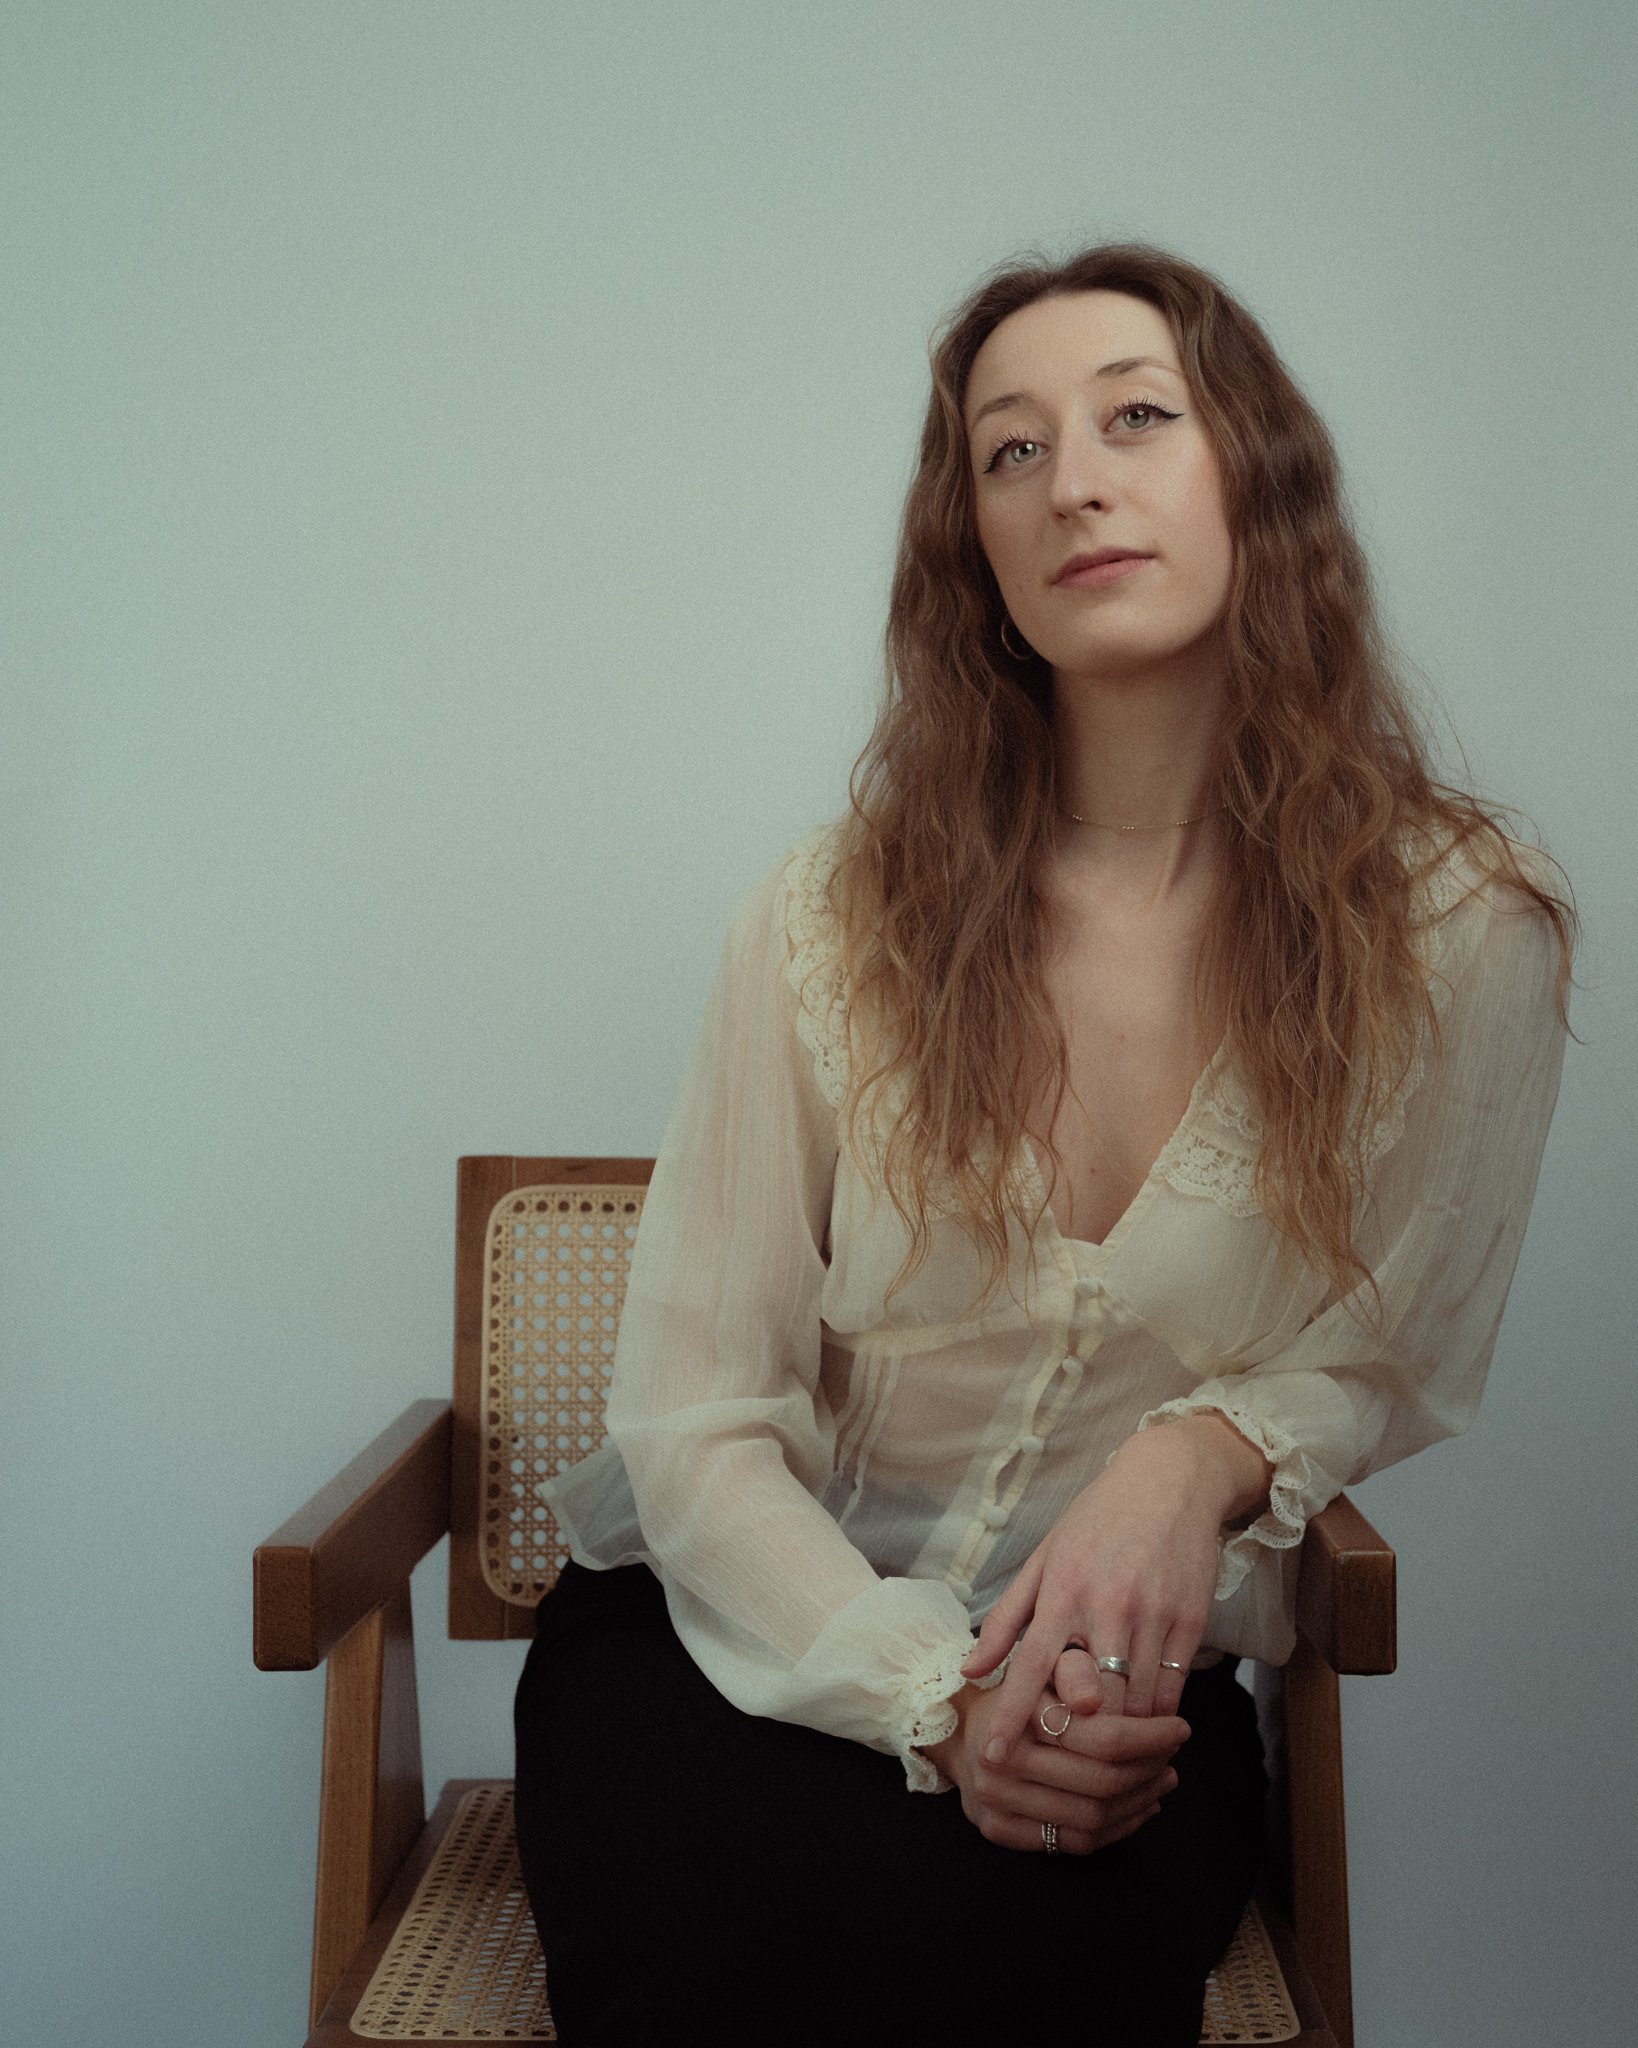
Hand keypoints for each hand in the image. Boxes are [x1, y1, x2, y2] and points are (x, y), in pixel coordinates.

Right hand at [923, 1677, 1186, 1854]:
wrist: (963, 1728)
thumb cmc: (1021, 1692)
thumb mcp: (1046, 1665)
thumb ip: (1074, 1670)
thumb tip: (1094, 1699)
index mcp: (1018, 1715)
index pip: (1102, 1738)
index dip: (1150, 1737)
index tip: (1180, 1729)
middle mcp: (1001, 1762)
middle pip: (1101, 1782)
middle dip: (1149, 1770)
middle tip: (1173, 1755)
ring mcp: (997, 1801)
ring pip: (1091, 1817)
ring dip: (1139, 1802)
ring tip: (1163, 1778)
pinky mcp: (998, 1832)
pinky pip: (1073, 1842)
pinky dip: (1116, 1828)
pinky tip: (1137, 1806)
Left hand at [961, 1414, 1271, 1759]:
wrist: (1170, 1482)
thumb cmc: (1096, 1521)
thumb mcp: (1044, 1558)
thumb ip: (1006, 1617)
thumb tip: (970, 1669)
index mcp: (1063, 1588)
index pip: (1031, 1665)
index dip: (1012, 1715)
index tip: (994, 1755)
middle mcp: (1107, 1604)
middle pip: (1091, 1699)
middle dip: (1074, 1740)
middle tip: (1058, 1768)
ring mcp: (1153, 1614)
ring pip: (1135, 1703)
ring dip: (1119, 1739)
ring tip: (1104, 1760)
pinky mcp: (1192, 1621)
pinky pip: (1172, 1689)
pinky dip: (1156, 1718)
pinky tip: (1144, 1728)